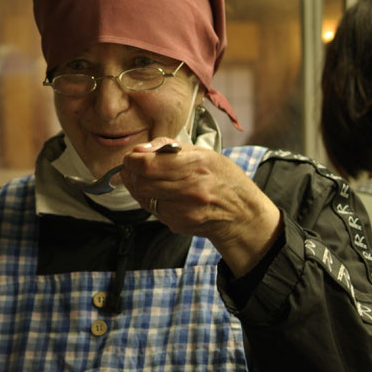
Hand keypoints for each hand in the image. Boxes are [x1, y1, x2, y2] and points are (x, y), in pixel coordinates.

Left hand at [121, 138, 281, 275]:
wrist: (241, 213)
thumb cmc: (222, 178)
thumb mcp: (203, 153)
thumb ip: (168, 147)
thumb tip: (139, 150)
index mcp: (195, 166)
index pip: (147, 165)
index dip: (132, 160)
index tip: (131, 157)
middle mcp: (188, 190)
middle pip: (141, 183)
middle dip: (131, 173)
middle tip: (133, 167)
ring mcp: (182, 210)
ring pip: (143, 197)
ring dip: (138, 187)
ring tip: (146, 179)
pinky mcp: (177, 224)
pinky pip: (152, 210)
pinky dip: (150, 200)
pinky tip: (160, 194)